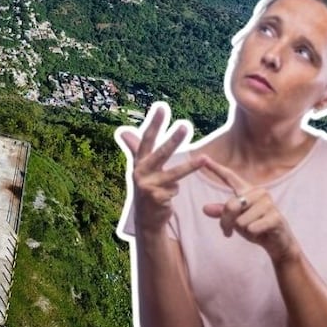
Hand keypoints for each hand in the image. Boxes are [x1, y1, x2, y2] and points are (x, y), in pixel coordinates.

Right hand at [117, 102, 201, 236]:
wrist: (145, 218)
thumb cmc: (146, 188)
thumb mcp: (140, 168)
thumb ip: (134, 149)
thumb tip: (123, 131)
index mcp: (139, 163)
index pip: (146, 140)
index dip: (154, 124)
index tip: (162, 107)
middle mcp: (140, 173)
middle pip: (160, 153)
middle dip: (173, 140)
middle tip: (185, 126)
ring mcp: (148, 186)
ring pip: (174, 174)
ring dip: (190, 167)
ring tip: (204, 159)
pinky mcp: (157, 198)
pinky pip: (174, 190)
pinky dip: (174, 191)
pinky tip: (167, 197)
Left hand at [199, 157, 300, 263]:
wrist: (277, 242)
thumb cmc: (254, 226)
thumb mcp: (234, 220)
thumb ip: (221, 213)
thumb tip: (204, 208)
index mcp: (246, 190)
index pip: (229, 176)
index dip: (215, 168)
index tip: (203, 157)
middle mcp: (258, 192)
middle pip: (230, 206)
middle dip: (226, 222)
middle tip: (230, 231)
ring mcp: (268, 203)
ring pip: (240, 220)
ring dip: (242, 230)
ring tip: (252, 229)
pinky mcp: (276, 216)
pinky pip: (252, 228)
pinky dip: (252, 234)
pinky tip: (260, 232)